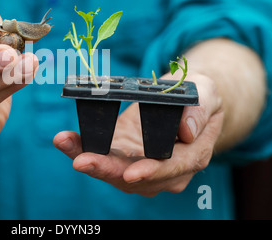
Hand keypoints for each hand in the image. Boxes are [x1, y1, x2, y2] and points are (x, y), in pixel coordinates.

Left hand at [54, 73, 223, 196]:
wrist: (185, 103)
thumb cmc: (198, 98)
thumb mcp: (206, 94)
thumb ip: (199, 111)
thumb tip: (187, 131)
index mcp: (191, 156)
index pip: (170, 169)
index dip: (150, 172)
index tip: (129, 174)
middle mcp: (165, 170)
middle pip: (133, 177)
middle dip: (106, 170)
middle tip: (81, 162)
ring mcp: (141, 165)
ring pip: (113, 171)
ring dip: (87, 159)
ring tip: (65, 142)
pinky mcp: (123, 156)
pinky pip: (102, 157)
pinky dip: (82, 149)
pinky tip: (64, 140)